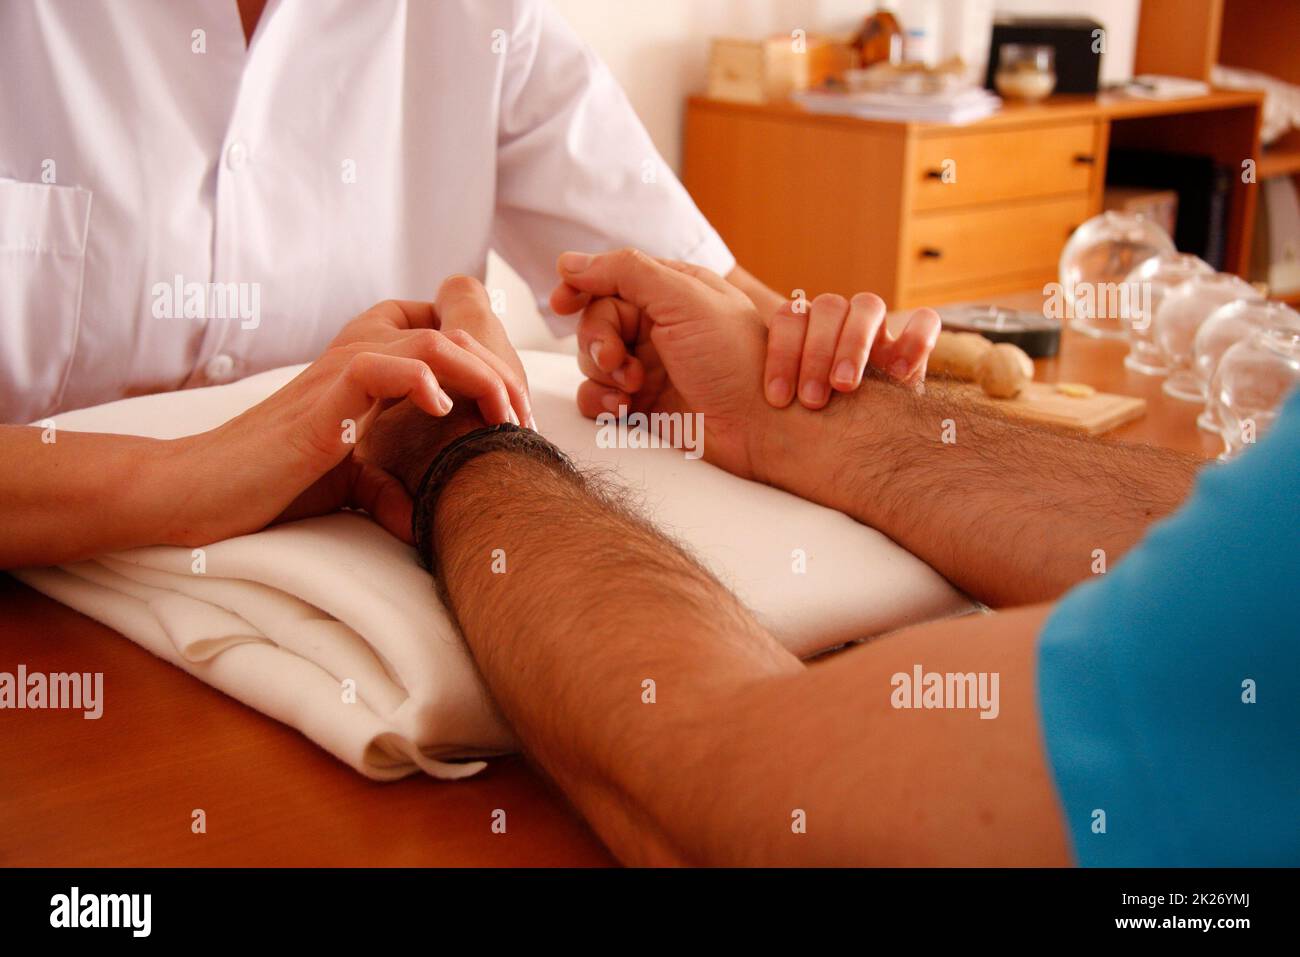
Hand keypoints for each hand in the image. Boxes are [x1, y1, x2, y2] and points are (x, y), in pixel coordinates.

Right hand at [166, 293, 529, 545]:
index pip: (440, 333)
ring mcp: (340, 373)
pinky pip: (381, 366)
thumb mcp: (344, 482)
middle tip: (526, 422)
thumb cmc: (270, 484)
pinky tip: (446, 414)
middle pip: (452, 335)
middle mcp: (358, 358)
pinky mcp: (324, 399)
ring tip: (503, 419)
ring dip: (479, 377)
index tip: (512, 413)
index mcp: (369, 371)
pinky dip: (421, 381)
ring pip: (429, 341)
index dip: (485, 362)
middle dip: (500, 373)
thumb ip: (382, 485)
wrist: (203, 492)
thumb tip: (417, 517)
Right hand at [550, 249, 940, 480]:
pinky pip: (598, 398)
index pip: (609, 280)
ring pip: (591, 362)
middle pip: (594, 322)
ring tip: (631, 388)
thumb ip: (625, 272)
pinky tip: (623, 409)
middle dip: (596, 341)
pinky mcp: (642, 404)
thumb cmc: (736, 360)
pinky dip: (600, 403)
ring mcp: (648, 366)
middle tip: (614, 360)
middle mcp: (657, 326)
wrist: (763, 426)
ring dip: (600, 375)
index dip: (582, 289)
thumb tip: (568, 262)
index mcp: (670, 292)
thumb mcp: (684, 299)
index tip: (562, 302)